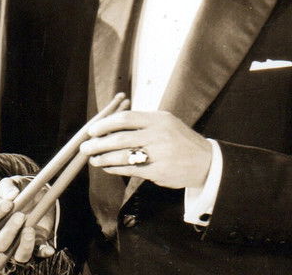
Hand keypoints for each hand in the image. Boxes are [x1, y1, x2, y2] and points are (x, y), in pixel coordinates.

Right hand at [0, 176, 55, 262]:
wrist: (39, 193)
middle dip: (8, 231)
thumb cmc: (21, 188)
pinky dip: (42, 252)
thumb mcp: (14, 183)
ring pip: (15, 255)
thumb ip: (8, 186)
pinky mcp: (34, 245)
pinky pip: (37, 254)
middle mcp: (2, 235)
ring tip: (30, 230)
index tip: (9, 203)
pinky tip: (48, 249)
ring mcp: (17, 242)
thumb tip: (12, 194)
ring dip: (23, 246)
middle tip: (20, 216)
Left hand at [80, 110, 212, 188]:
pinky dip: (116, 169)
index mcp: (158, 119)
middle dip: (99, 143)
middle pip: (121, 138)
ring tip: (93, 160)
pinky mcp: (159, 172)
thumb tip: (110, 124)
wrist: (206, 161)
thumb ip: (142, 122)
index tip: (92, 130)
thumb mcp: (165, 122)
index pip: (126, 119)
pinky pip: (131, 170)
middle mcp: (159, 135)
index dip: (105, 124)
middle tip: (85, 147)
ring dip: (104, 158)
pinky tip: (108, 168)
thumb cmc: (180, 139)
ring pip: (124, 156)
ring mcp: (159, 154)